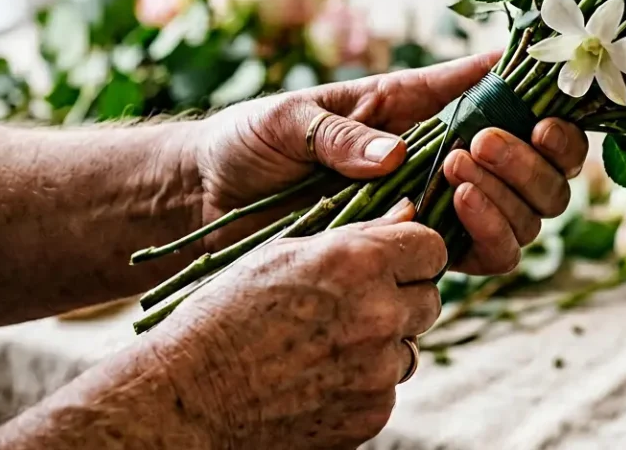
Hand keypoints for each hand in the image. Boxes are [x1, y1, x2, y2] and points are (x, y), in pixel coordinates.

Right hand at [145, 203, 439, 448]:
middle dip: (401, 299)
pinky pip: (387, 388)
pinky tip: (318, 378)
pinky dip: (363, 384)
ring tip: (326, 345)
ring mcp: (379, 368)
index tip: (396, 262)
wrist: (193, 396)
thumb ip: (356, 236)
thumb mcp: (285, 254)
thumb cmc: (228, 313)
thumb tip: (407, 213)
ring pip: (408, 346)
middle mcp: (379, 312)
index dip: (414, 254)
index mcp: (358, 261)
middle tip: (355, 306)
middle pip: (429, 298)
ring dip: (382, 344)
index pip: (432, 248)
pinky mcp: (373, 412)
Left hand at [190, 53, 588, 273]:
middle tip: (484, 145)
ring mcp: (439, 206)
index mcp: (418, 104)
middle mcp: (443, 154)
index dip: (541, 99)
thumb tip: (397, 156)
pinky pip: (487, 255)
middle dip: (530, 156)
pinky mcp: (422, 251)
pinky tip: (451, 219)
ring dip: (511, 195)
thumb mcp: (288, 119)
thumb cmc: (246, 143)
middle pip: (538, 163)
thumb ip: (341, 133)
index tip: (541, 106)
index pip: (502, 91)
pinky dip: (488, 238)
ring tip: (460, 178)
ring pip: (525, 211)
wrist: (207, 203)